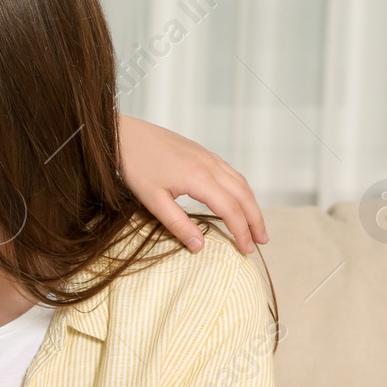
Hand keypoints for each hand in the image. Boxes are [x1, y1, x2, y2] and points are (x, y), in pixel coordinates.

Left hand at [118, 114, 267, 253]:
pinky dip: (242, 190)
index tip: (247, 251)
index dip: (241, 232)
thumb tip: (200, 246)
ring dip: (252, 205)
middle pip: (244, 196)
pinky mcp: (203, 154)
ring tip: (256, 225)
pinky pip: (231, 173)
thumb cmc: (135, 167)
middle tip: (261, 242)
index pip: (231, 210)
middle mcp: (211, 166)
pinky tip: (239, 200)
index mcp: (200, 179)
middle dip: (255, 220)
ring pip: (241, 183)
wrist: (125, 134)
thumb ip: (177, 224)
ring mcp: (209, 157)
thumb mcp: (153, 200)